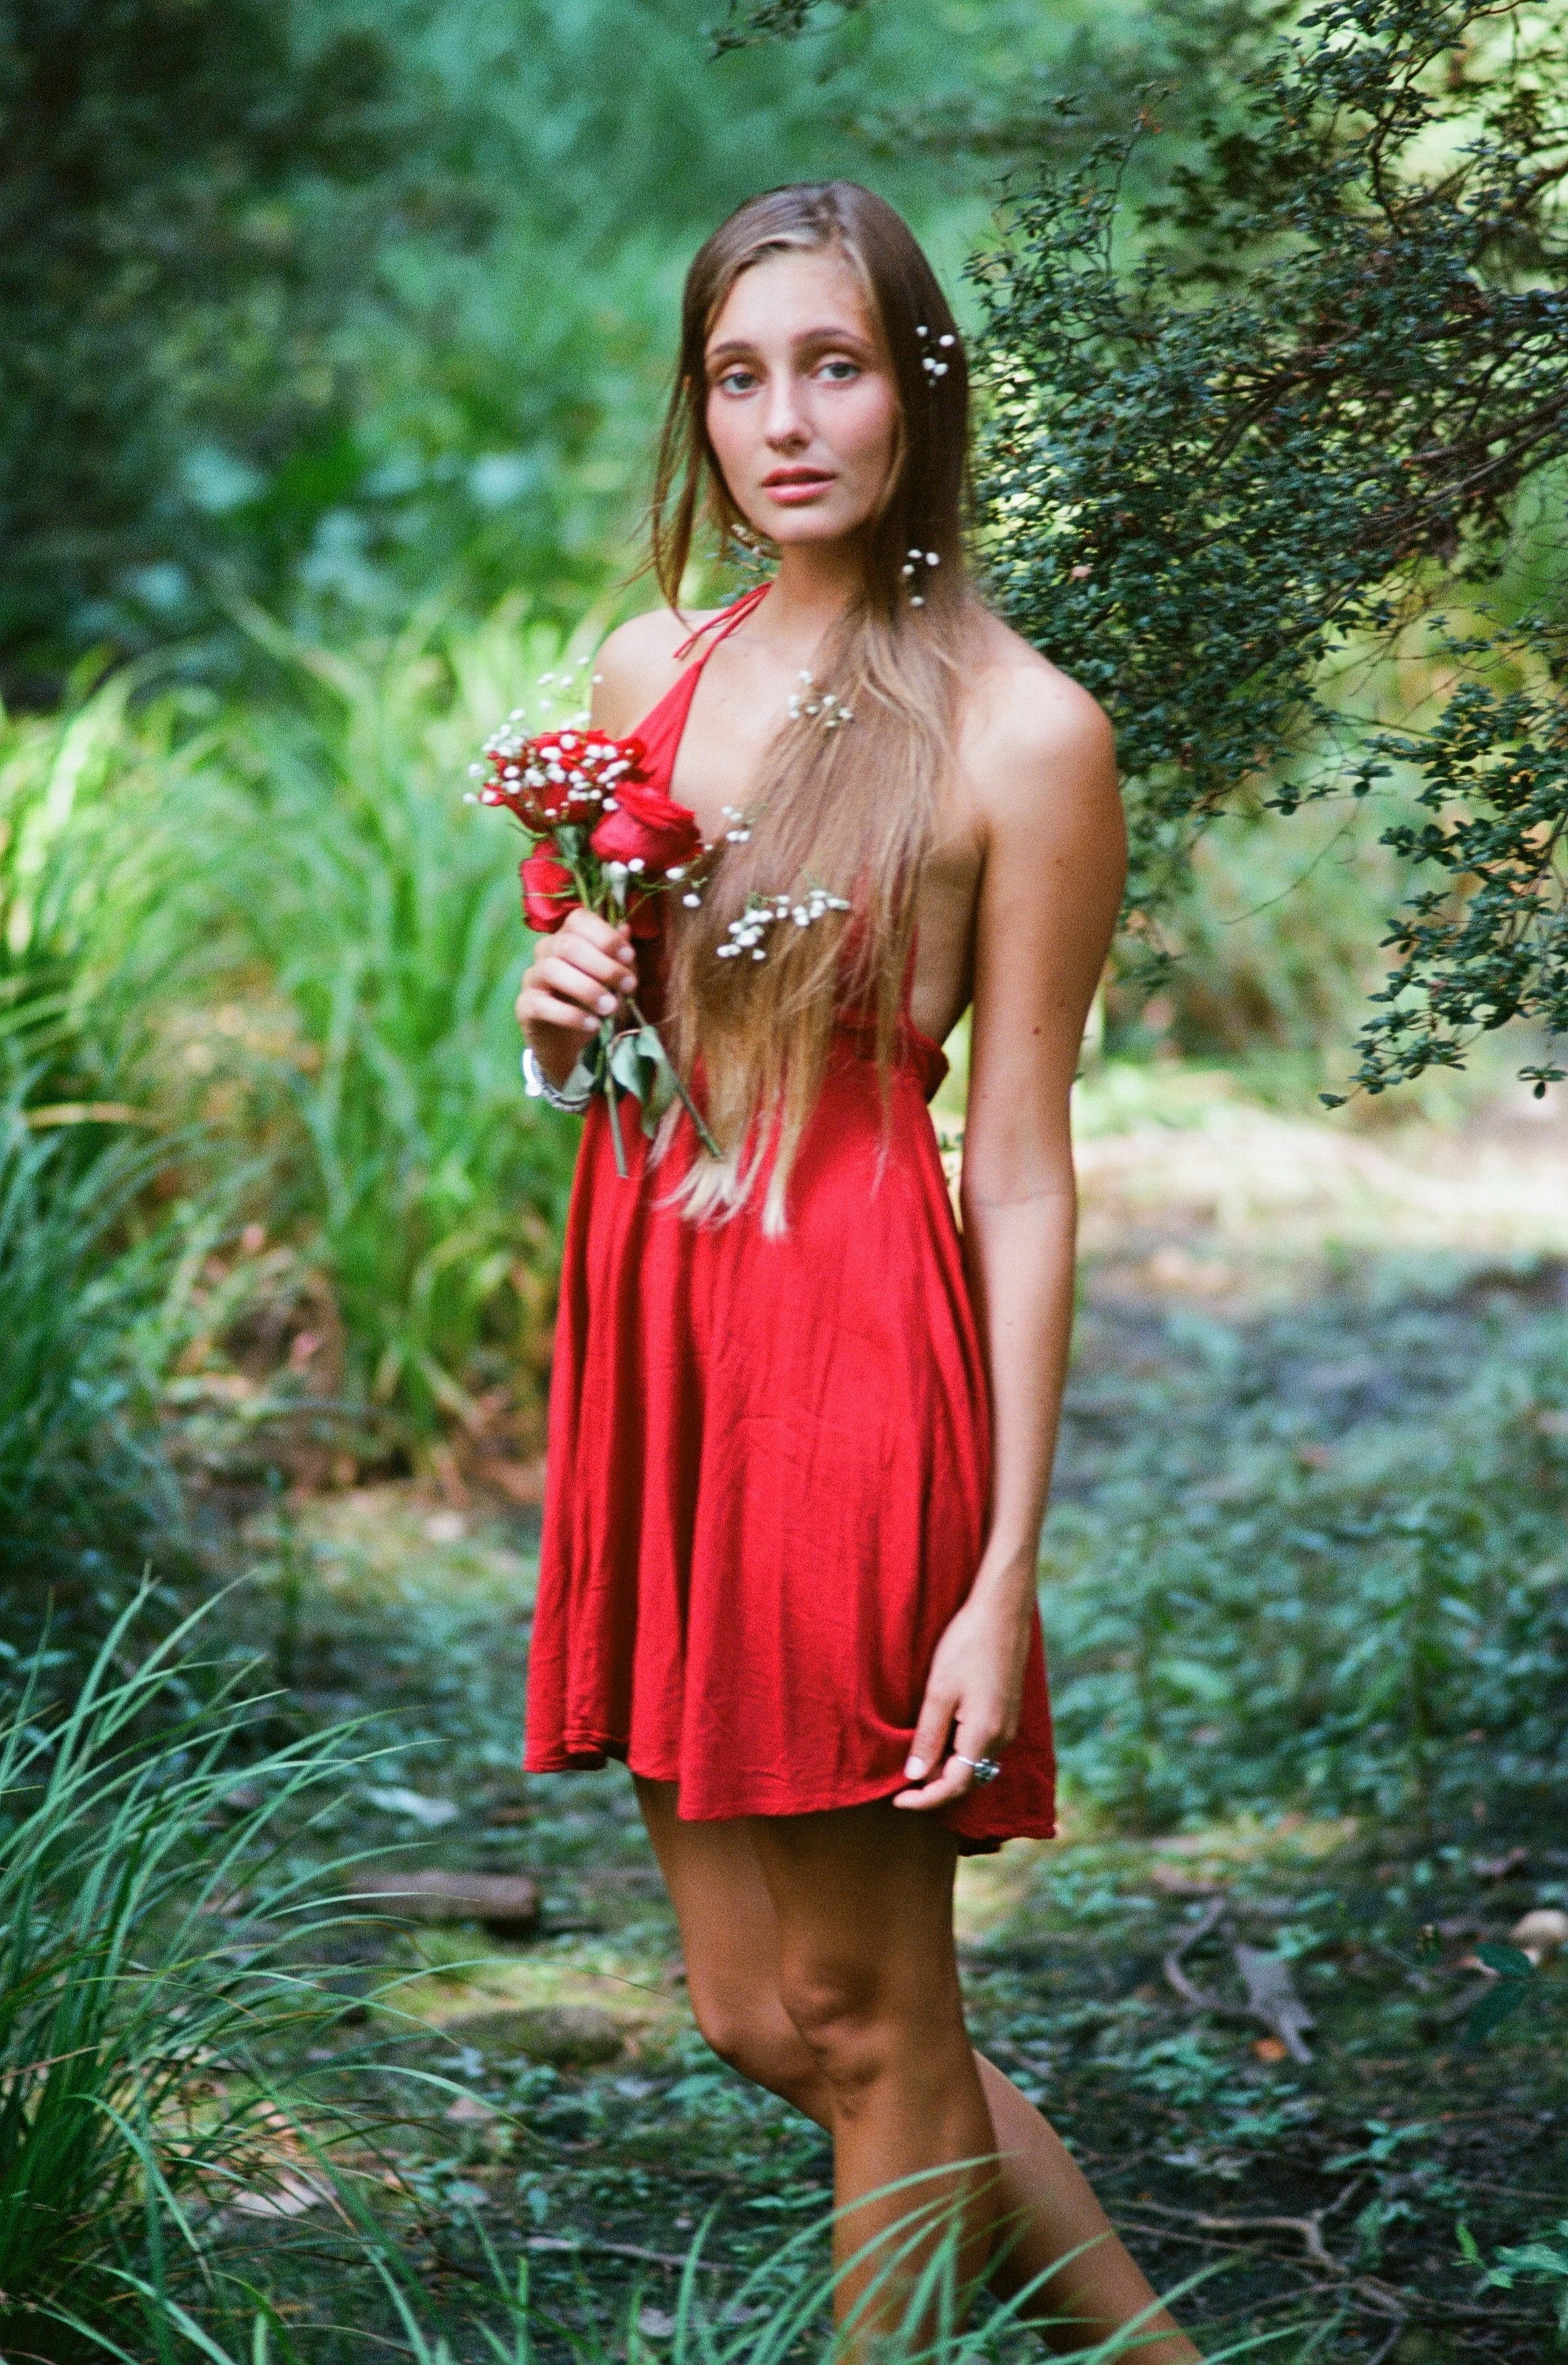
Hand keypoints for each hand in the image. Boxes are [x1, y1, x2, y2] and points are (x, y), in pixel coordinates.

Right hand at [515, 910, 636, 1088]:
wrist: (566, 1043)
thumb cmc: (592, 1004)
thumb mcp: (613, 982)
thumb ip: (619, 958)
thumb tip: (625, 929)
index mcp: (568, 937)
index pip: (578, 919)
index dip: (604, 934)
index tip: (629, 956)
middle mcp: (546, 952)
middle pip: (567, 944)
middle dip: (603, 965)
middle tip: (629, 986)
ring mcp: (532, 978)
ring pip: (552, 970)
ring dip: (587, 988)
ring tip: (611, 1007)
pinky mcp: (525, 1005)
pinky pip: (543, 1005)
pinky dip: (571, 1015)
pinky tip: (593, 1024)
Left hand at [893, 1579, 1030, 1811]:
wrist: (1002, 1612)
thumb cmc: (967, 1645)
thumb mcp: (939, 1690)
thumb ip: (928, 1737)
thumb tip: (915, 1776)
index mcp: (984, 1734)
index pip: (954, 1786)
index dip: (924, 1800)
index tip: (896, 1800)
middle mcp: (1002, 1737)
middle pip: (967, 1780)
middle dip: (934, 1786)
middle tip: (900, 1782)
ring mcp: (1008, 1726)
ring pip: (975, 1764)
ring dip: (947, 1768)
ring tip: (916, 1758)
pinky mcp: (1008, 1713)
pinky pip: (982, 1747)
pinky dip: (959, 1752)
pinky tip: (939, 1736)